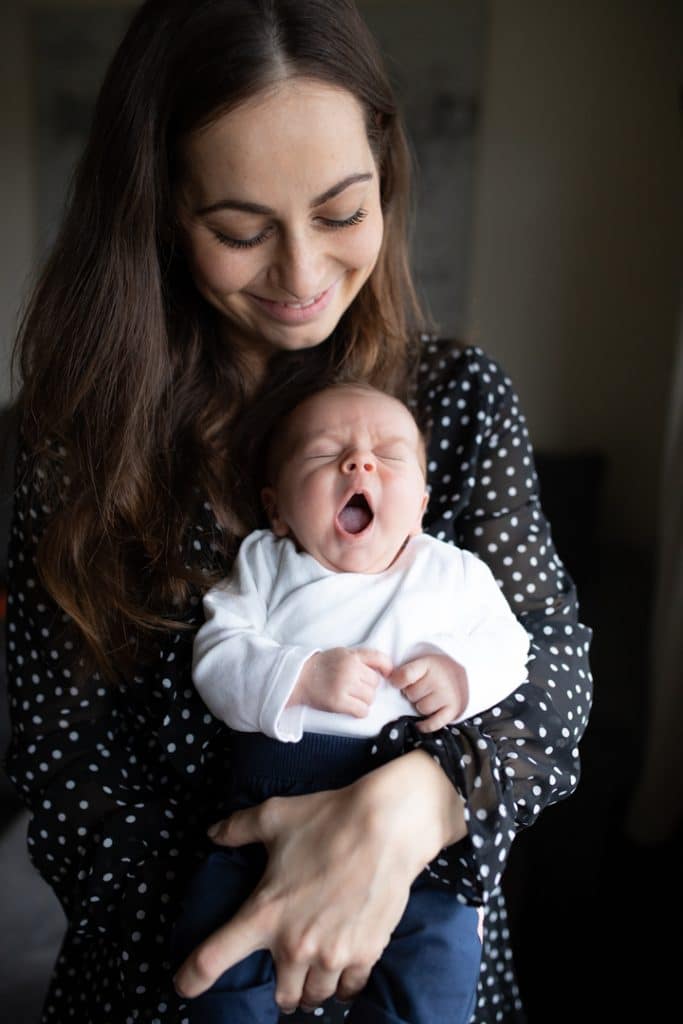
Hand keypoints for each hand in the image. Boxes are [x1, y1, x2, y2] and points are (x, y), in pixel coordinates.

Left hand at [173, 750, 466, 1010]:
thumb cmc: (328, 819)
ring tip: (312, 973)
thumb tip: (214, 833)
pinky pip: (348, 990)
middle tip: (284, 970)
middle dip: (280, 988)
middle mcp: (295, 945)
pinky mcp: (365, 954)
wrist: (387, 825)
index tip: (184, 986)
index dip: (192, 978)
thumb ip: (237, 828)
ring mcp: (332, 955)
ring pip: (313, 997)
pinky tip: (342, 970)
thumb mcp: (274, 816)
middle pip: (279, 996)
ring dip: (310, 989)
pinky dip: (342, 985)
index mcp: (264, 914)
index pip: (214, 959)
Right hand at [287, 647, 391, 717]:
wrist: (298, 678)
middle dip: (369, 687)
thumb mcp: (340, 653)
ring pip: (370, 697)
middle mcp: (350, 669)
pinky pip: (362, 710)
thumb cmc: (320, 666)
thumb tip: (381, 669)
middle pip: (375, 682)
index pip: (380, 659)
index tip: (386, 674)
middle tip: (357, 688)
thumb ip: (359, 657)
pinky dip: (360, 711)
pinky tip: (353, 708)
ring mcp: (344, 686)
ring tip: (353, 697)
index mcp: (351, 655)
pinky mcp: (338, 702)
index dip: (387, 668)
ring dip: (365, 700)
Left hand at [390, 653, 467, 731]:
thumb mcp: (421, 663)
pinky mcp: (453, 710)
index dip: (397, 681)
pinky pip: (433, 723)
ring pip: (421, 709)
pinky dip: (425, 725)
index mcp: (429, 665)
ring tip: (428, 698)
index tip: (397, 682)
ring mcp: (447, 695)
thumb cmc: (434, 671)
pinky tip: (420, 722)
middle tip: (420, 689)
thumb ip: (403, 671)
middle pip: (411, 694)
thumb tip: (388, 681)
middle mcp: (440, 679)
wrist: (460, 676)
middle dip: (412, 693)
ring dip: (421, 706)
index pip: (405, 676)